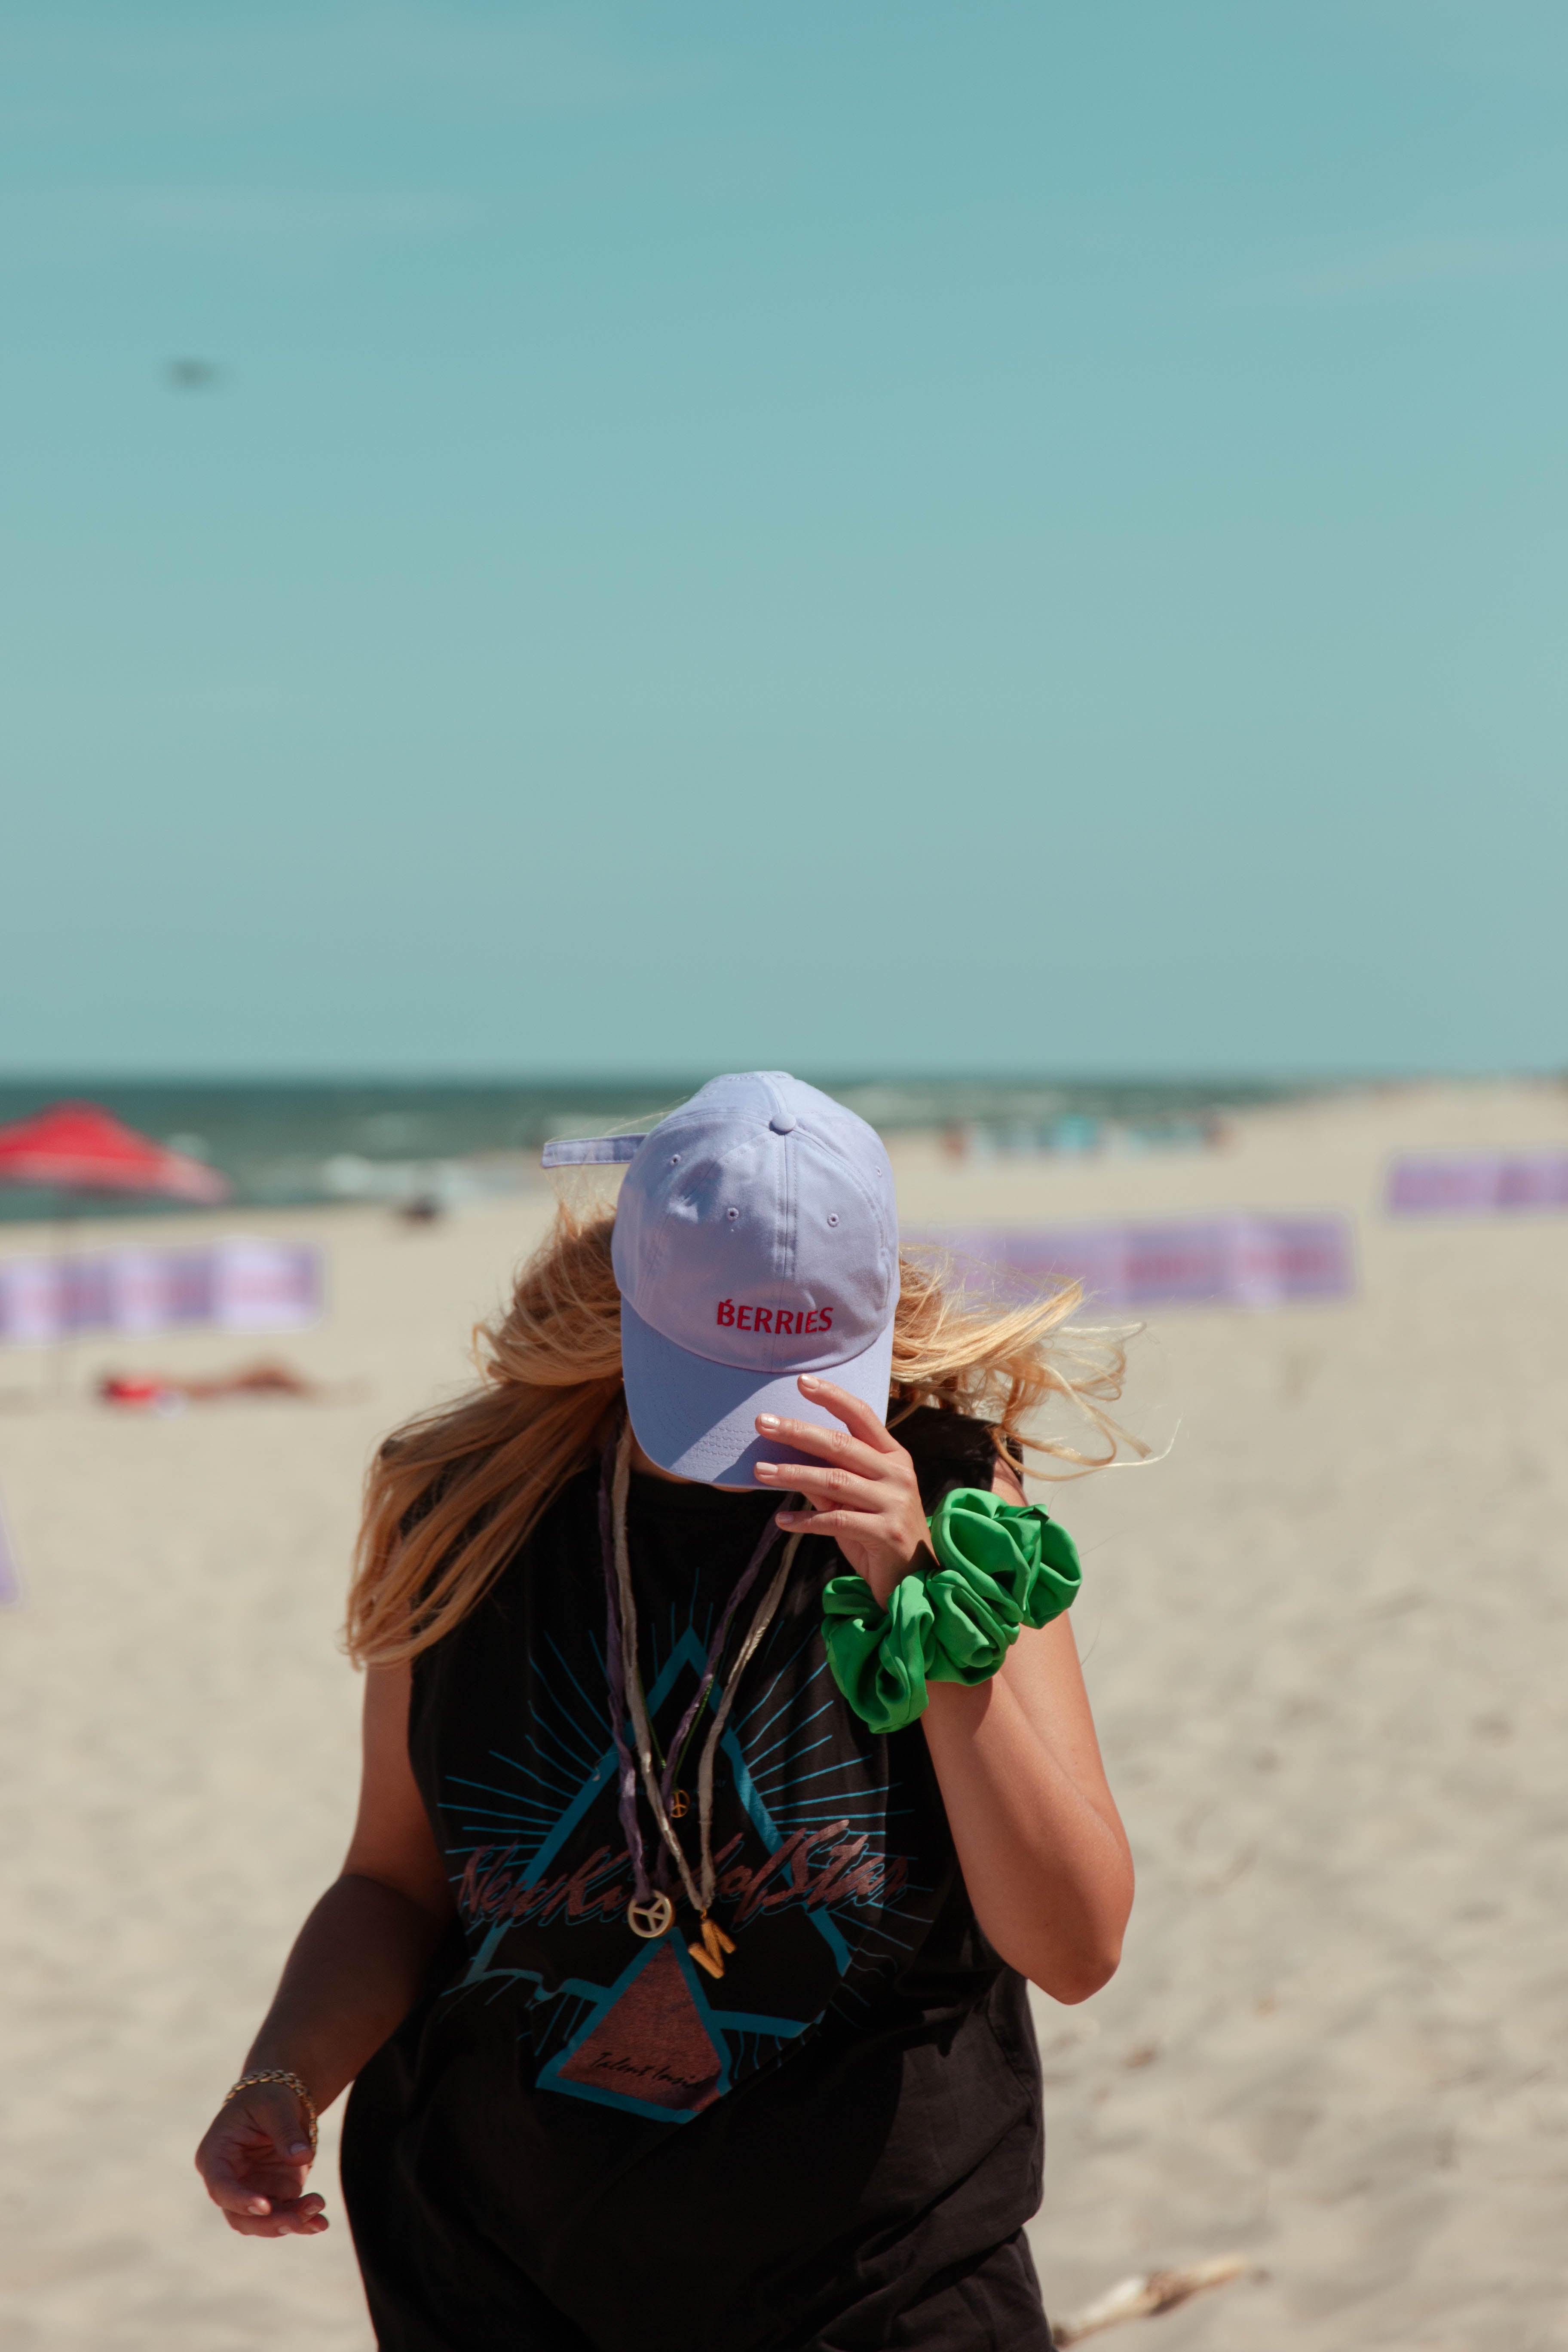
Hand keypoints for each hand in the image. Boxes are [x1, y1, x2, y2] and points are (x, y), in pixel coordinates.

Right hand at [195, 2083, 327, 2238]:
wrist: (280, 2100)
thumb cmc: (267, 2098)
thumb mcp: (275, 2106)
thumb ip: (286, 2131)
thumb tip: (302, 2159)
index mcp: (215, 2156)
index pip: (220, 2186)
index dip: (239, 2200)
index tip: (265, 2206)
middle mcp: (229, 2181)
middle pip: (240, 2216)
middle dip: (269, 2222)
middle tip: (297, 2221)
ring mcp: (251, 2191)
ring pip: (263, 2222)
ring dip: (290, 2222)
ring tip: (318, 2217)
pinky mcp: (273, 2194)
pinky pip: (284, 2215)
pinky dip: (302, 2220)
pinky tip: (320, 2223)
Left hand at [754, 1377, 930, 1608]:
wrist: (916, 1579)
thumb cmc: (880, 1533)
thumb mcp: (856, 1501)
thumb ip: (829, 1480)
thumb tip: (787, 1460)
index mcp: (893, 1456)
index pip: (861, 1416)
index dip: (832, 1397)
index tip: (801, 1382)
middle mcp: (897, 1473)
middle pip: (840, 1444)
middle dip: (798, 1431)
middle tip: (762, 1422)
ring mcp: (894, 1502)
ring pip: (835, 1480)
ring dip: (793, 1474)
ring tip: (760, 1471)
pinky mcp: (885, 1532)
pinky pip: (836, 1521)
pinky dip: (805, 1521)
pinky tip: (781, 1521)